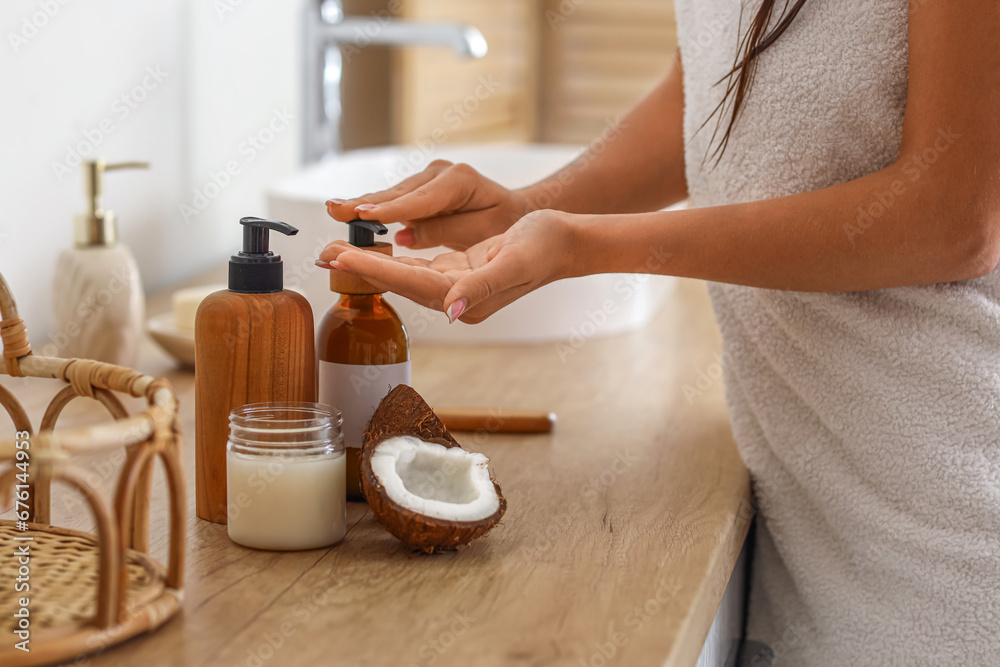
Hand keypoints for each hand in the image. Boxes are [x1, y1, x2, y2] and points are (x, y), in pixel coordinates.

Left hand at [318, 210, 578, 322]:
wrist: (564, 242)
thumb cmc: (544, 247)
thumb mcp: (514, 264)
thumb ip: (481, 288)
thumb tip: (452, 310)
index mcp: (466, 298)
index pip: (410, 283)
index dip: (374, 270)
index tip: (341, 257)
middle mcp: (456, 298)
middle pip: (398, 283)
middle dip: (360, 269)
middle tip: (321, 254)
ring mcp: (454, 287)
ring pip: (402, 275)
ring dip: (369, 264)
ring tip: (335, 251)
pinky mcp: (456, 273)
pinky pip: (415, 267)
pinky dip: (390, 258)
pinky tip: (369, 250)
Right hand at [326, 160, 531, 250]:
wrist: (514, 211)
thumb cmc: (503, 222)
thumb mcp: (480, 231)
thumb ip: (444, 232)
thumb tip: (404, 235)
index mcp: (460, 181)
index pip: (420, 199)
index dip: (391, 209)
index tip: (364, 216)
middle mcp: (441, 173)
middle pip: (399, 193)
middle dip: (366, 203)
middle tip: (335, 209)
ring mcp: (429, 178)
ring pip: (393, 195)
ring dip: (363, 204)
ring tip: (334, 209)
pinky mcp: (421, 188)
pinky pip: (396, 201)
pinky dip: (373, 207)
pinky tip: (349, 211)